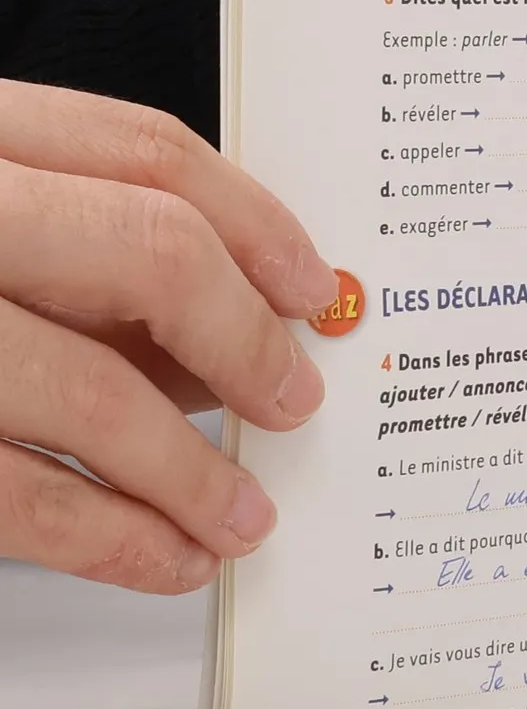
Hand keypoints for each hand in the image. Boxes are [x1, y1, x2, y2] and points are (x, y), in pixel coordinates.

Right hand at [0, 82, 336, 593]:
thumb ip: (69, 246)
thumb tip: (228, 329)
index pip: (143, 148)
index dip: (257, 221)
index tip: (314, 290)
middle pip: (142, 249)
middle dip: (242, 336)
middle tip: (296, 400)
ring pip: (83, 387)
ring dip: (189, 470)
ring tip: (243, 519)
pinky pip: (12, 493)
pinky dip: (112, 537)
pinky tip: (165, 560)